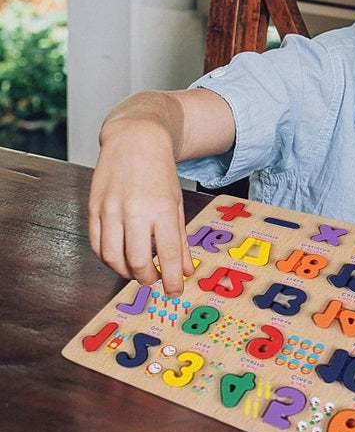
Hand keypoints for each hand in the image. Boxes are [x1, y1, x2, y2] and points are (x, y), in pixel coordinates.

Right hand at [88, 117, 194, 296]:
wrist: (135, 140)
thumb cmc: (160, 173)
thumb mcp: (177, 204)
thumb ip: (180, 240)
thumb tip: (185, 272)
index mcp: (162, 209)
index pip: (167, 255)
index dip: (172, 280)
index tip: (175, 291)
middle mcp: (135, 210)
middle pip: (136, 262)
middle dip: (147, 278)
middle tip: (154, 279)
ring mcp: (111, 210)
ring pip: (112, 258)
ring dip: (125, 272)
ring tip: (137, 270)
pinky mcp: (93, 209)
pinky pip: (97, 245)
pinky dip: (108, 258)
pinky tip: (119, 257)